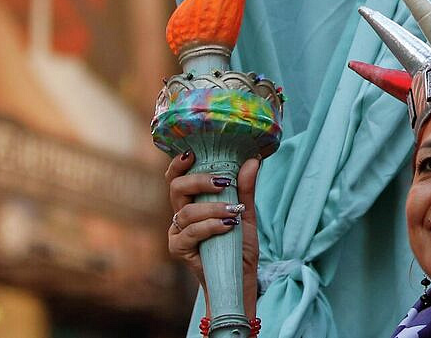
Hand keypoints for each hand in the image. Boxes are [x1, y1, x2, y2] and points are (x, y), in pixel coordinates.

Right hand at [167, 152, 260, 315]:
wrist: (240, 277)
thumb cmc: (239, 245)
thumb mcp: (246, 213)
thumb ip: (245, 189)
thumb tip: (253, 160)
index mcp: (192, 200)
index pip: (178, 176)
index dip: (180, 163)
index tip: (192, 152)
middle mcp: (181, 213)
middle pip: (177, 188)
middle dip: (199, 181)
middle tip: (222, 182)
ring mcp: (177, 232)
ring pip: (186, 211)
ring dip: (212, 208)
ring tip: (233, 212)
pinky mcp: (179, 249)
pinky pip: (190, 233)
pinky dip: (210, 226)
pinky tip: (226, 226)